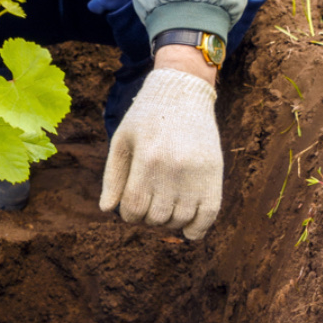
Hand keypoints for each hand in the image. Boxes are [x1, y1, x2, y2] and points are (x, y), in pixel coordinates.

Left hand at [98, 67, 222, 239]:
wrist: (183, 92)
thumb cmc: (145, 118)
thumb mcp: (121, 141)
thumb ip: (113, 177)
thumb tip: (107, 210)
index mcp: (148, 161)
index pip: (134, 209)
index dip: (129, 214)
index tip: (130, 205)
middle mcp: (174, 170)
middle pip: (156, 218)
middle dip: (147, 217)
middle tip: (147, 203)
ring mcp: (198, 173)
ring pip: (180, 219)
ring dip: (169, 221)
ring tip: (164, 206)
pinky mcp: (215, 174)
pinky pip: (209, 214)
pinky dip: (197, 228)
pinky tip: (189, 230)